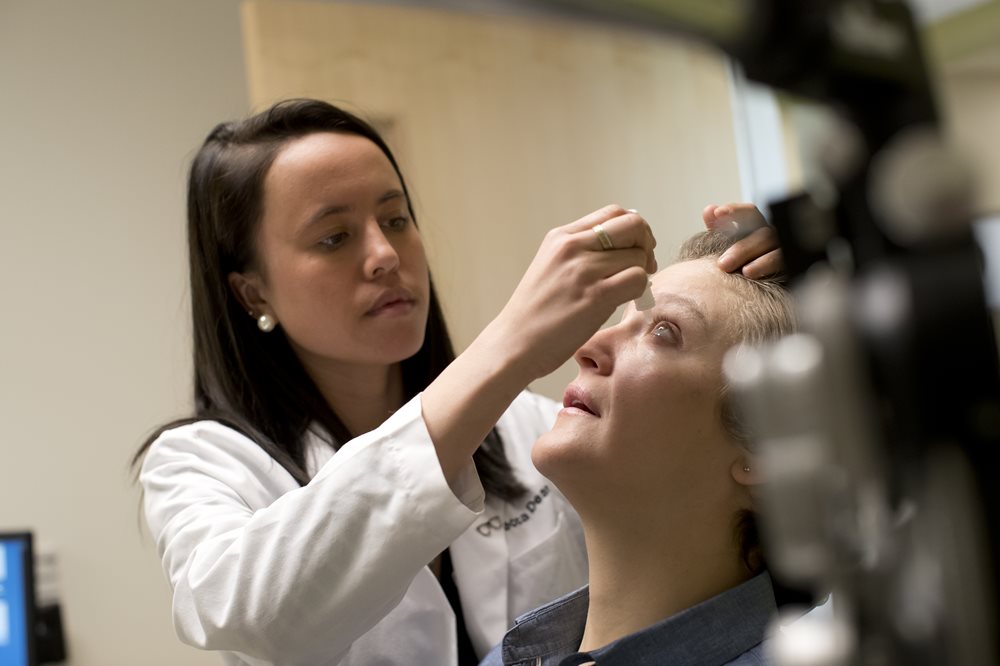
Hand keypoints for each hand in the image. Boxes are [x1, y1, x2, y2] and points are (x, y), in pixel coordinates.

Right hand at [420, 205, 654, 482]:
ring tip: (629, 291)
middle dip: (646, 245)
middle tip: (644, 267)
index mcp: (561, 236)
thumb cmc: (535, 313)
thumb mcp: (551, 267)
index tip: (634, 249)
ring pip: (638, 255)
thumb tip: (623, 248)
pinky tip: (627, 302)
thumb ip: (580, 253)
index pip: (613, 213)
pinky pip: (638, 279)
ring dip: (643, 273)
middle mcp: (572, 246)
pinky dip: (641, 291)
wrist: (514, 343)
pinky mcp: (595, 296)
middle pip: (633, 226)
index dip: (633, 229)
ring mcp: (583, 270)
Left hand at [702, 203, 782, 277]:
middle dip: (742, 249)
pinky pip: (784, 264)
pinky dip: (769, 268)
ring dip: (761, 262)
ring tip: (745, 272)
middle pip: (763, 234)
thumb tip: (709, 210)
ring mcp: (783, 250)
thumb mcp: (726, 245)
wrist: (754, 286)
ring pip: (776, 250)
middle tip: (723, 264)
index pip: (750, 212)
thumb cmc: (738, 263)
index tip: (717, 213)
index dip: (734, 211)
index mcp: (757, 227)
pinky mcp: (790, 266)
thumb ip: (717, 228)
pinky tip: (756, 275)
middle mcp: (772, 236)